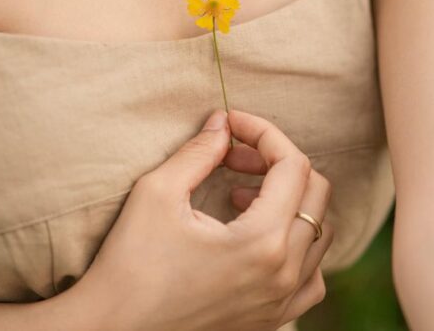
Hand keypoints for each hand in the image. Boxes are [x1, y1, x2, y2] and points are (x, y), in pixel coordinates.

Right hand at [73, 108, 334, 330]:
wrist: (113, 327)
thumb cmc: (131, 262)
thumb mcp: (158, 193)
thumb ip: (199, 151)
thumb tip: (223, 124)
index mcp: (263, 242)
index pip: (293, 166)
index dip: (264, 132)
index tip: (232, 123)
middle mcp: (284, 274)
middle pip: (316, 194)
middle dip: (277, 162)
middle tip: (233, 158)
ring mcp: (282, 302)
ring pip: (320, 233)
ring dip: (290, 202)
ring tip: (242, 196)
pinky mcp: (272, 319)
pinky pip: (312, 276)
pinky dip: (298, 247)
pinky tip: (260, 238)